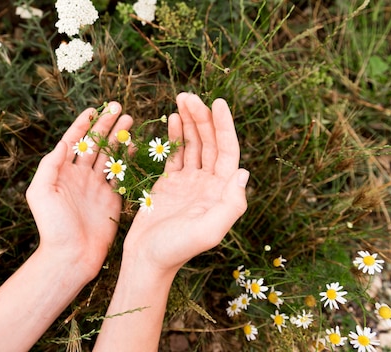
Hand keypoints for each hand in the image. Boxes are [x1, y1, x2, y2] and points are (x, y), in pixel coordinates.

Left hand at [26, 103, 132, 277]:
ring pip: (109, 155)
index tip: (94, 108)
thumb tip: (64, 143)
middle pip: (94, 143)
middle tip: (119, 107)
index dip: (83, 124)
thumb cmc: (52, 226)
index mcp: (62, 172)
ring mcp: (96, 186)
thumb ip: (50, 165)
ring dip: (118, 136)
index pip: (73, 141)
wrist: (71, 255)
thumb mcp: (40, 192)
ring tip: (129, 120)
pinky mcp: (112, 198)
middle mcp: (80, 176)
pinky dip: (127, 158)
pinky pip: (120, 173)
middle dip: (106, 125)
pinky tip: (134, 144)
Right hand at [124, 93, 248, 273]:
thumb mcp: (209, 230)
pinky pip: (176, 153)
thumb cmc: (177, 249)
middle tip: (189, 96)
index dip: (224, 126)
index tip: (217, 102)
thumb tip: (243, 172)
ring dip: (190, 122)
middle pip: (210, 143)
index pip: (227, 151)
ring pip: (194, 145)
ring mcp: (190, 182)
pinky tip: (173, 118)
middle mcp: (209, 184)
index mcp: (221, 192)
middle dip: (202, 118)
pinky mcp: (170, 183)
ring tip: (182, 99)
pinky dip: (176, 135)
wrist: (147, 259)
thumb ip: (230, 204)